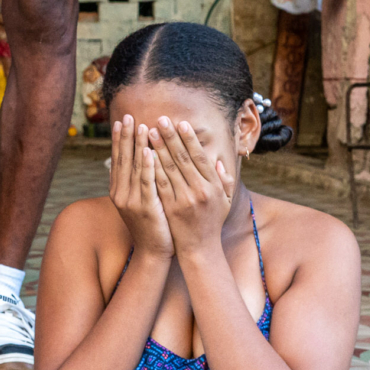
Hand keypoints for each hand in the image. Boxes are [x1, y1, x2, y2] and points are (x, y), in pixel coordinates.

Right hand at [108, 115, 173, 259]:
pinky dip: (145, 165)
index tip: (120, 122)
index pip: (117, 160)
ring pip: (133, 167)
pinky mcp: (144, 207)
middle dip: (125, 136)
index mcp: (118, 191)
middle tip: (127, 116)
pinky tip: (147, 150)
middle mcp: (120, 194)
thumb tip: (139, 161)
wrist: (154, 252)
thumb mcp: (139, 202)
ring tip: (139, 126)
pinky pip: (145, 182)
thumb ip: (137, 182)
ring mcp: (131, 201)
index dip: (119, 140)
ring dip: (136, 145)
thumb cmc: (152, 225)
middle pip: (122, 160)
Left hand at [149, 116, 235, 253]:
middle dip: (170, 137)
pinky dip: (151, 168)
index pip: (200, 156)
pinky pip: (158, 184)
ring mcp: (183, 200)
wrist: (199, 249)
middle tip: (160, 120)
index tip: (181, 123)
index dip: (189, 139)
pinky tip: (144, 155)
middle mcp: (199, 191)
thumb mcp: (225, 200)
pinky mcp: (169, 208)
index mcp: (213, 186)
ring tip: (148, 131)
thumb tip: (218, 160)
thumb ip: (224, 179)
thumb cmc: (212, 221)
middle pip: (182, 158)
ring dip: (158, 148)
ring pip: (168, 169)